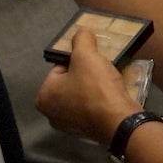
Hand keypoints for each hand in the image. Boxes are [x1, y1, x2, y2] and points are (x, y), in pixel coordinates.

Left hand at [36, 29, 143, 143]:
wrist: (119, 120)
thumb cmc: (96, 88)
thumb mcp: (87, 56)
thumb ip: (81, 39)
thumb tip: (82, 31)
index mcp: (44, 97)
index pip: (60, 68)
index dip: (78, 61)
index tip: (92, 62)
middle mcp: (51, 114)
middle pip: (70, 82)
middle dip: (85, 74)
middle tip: (100, 70)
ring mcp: (69, 125)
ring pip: (81, 95)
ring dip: (93, 87)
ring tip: (108, 81)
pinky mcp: (86, 131)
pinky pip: (91, 108)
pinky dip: (99, 101)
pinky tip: (110, 96)